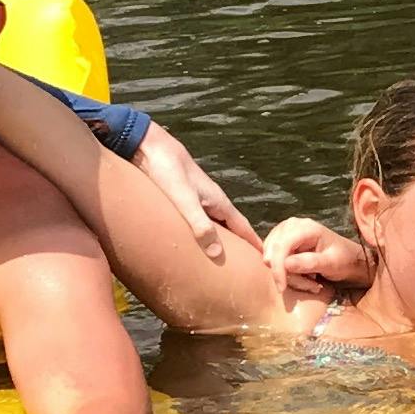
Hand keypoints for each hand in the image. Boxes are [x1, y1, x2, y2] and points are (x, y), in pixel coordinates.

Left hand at [133, 125, 249, 261]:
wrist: (148, 146)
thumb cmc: (167, 171)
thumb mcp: (184, 200)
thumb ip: (200, 225)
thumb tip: (217, 254)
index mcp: (219, 202)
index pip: (242, 227)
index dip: (254, 244)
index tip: (266, 261)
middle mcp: (212, 201)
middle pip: (232, 227)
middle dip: (240, 245)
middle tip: (246, 266)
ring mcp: (198, 199)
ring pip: (216, 223)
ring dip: (222, 239)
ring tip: (222, 259)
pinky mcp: (183, 197)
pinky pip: (200, 220)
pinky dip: (203, 232)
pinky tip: (194, 241)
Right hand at [266, 215, 374, 302]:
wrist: (349, 259)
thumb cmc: (344, 260)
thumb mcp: (332, 263)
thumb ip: (310, 263)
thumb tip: (286, 264)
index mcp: (305, 227)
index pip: (281, 246)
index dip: (278, 268)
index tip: (282, 287)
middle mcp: (291, 225)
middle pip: (273, 252)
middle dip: (286, 273)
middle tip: (309, 284)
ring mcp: (284, 232)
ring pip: (271, 258)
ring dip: (287, 275)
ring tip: (310, 281)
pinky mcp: (281, 242)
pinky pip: (273, 260)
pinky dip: (285, 272)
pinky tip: (303, 276)